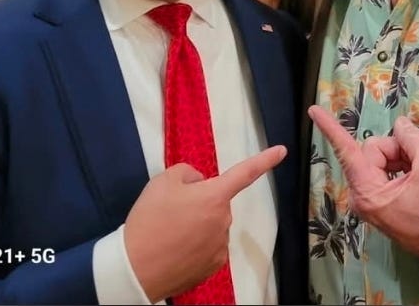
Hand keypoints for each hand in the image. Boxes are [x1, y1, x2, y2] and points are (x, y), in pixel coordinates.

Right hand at [124, 144, 285, 301]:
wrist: (136, 268)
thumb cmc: (150, 220)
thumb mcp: (162, 181)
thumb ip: (187, 173)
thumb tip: (199, 183)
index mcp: (215, 196)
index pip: (245, 173)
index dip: (265, 160)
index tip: (282, 151)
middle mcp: (224, 220)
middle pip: (216, 202)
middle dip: (200, 202)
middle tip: (171, 211)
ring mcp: (221, 246)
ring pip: (211, 225)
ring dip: (197, 225)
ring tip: (169, 233)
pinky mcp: (213, 266)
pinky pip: (208, 246)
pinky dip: (195, 246)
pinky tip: (176, 250)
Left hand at [308, 105, 418, 265]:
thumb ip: (413, 140)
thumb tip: (400, 125)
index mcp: (368, 190)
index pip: (346, 150)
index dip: (331, 128)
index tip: (313, 110)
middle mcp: (362, 195)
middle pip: (372, 151)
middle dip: (396, 149)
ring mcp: (369, 199)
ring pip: (379, 158)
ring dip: (401, 158)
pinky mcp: (378, 201)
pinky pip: (384, 171)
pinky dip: (400, 167)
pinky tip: (415, 177)